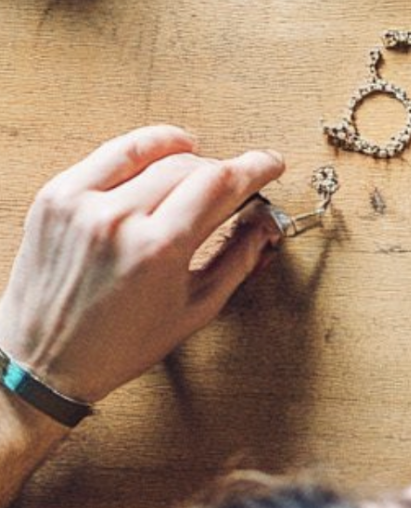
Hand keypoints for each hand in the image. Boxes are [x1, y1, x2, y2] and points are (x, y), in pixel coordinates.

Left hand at [0, 125, 285, 404]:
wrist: (42, 361)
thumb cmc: (117, 345)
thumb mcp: (194, 310)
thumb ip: (237, 261)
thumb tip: (264, 227)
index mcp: (157, 249)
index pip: (220, 183)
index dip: (255, 168)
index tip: (271, 163)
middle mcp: (118, 219)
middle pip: (192, 166)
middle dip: (226, 172)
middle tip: (240, 186)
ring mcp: (83, 203)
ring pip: (154, 154)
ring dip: (190, 157)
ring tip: (204, 167)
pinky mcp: (57, 197)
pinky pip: (112, 153)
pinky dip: (145, 146)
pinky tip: (164, 152)